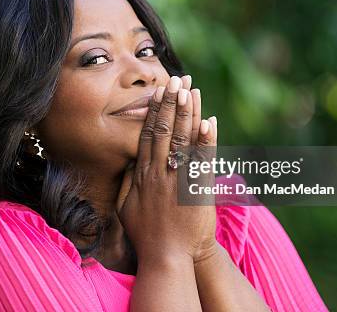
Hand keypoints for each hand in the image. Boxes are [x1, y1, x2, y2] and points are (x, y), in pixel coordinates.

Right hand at [116, 75, 217, 263]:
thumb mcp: (125, 207)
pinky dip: (206, 142)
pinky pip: (202, 162)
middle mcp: (159, 173)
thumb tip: (128, 161)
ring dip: (188, 114)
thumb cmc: (146, 234)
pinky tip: (210, 122)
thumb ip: (127, 181)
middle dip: (171, 103)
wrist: (167, 258)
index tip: (159, 92)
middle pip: (164, 131)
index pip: (148, 135)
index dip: (154, 111)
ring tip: (191, 90)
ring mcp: (178, 181)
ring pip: (183, 141)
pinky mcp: (197, 191)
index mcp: (142, 175)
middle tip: (176, 80)